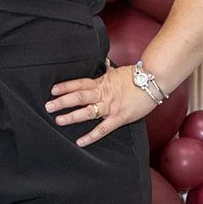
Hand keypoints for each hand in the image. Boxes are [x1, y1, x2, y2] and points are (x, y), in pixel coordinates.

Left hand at [44, 60, 158, 145]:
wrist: (154, 81)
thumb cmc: (136, 77)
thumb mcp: (117, 72)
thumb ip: (106, 71)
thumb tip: (102, 62)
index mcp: (102, 82)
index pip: (79, 83)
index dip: (65, 87)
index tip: (52, 90)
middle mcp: (103, 94)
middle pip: (79, 97)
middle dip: (63, 102)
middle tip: (48, 106)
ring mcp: (111, 106)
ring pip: (88, 112)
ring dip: (72, 116)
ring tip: (59, 120)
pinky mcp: (119, 117)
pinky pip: (103, 128)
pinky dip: (91, 136)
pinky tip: (80, 141)